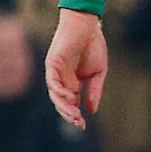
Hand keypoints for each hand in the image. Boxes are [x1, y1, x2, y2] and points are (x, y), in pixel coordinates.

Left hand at [45, 8, 107, 129]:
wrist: (87, 25)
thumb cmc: (93, 45)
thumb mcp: (98, 72)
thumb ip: (94, 90)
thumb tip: (91, 110)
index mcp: (72, 83)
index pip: (70, 104)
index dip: (75, 115)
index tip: (83, 126)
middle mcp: (61, 80)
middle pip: (61, 103)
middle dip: (69, 114)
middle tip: (78, 123)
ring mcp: (55, 72)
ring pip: (55, 95)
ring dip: (64, 106)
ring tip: (74, 114)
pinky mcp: (52, 63)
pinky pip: (52, 81)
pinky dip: (59, 90)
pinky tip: (70, 97)